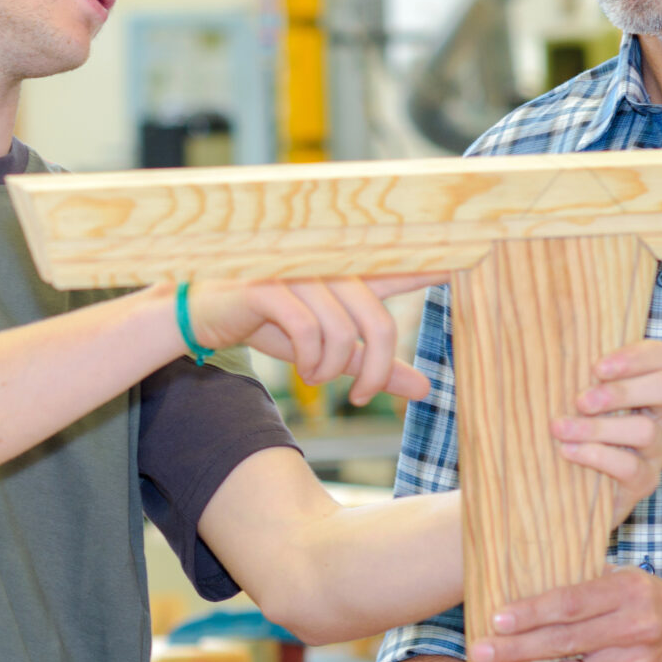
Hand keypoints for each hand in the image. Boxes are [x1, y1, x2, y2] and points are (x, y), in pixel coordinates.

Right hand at [178, 275, 447, 405]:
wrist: (196, 316)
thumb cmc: (262, 324)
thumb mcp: (326, 352)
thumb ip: (372, 364)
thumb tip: (426, 388)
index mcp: (343, 277)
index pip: (397, 269)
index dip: (430, 267)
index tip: (465, 263)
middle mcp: (324, 268)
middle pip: (377, 318)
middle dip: (378, 366)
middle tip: (364, 397)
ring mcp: (296, 273)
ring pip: (342, 329)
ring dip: (332, 368)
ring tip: (315, 379)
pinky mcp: (267, 285)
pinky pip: (308, 328)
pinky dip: (310, 360)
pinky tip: (302, 371)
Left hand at [468, 566, 661, 661]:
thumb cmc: (649, 598)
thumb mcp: (623, 578)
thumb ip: (579, 583)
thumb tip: (515, 582)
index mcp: (626, 593)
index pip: (572, 604)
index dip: (533, 612)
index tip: (496, 618)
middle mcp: (631, 631)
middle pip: (565, 644)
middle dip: (516, 651)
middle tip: (477, 655)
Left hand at [551, 339, 661, 521]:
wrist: (557, 488)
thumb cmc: (560, 429)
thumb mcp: (566, 396)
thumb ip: (569, 372)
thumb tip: (542, 344)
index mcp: (644, 386)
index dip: (636, 356)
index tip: (597, 368)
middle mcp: (659, 415)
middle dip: (622, 391)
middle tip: (580, 402)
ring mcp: (655, 450)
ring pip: (645, 430)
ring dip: (597, 428)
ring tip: (559, 429)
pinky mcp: (644, 481)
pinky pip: (630, 467)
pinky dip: (596, 455)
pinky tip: (567, 452)